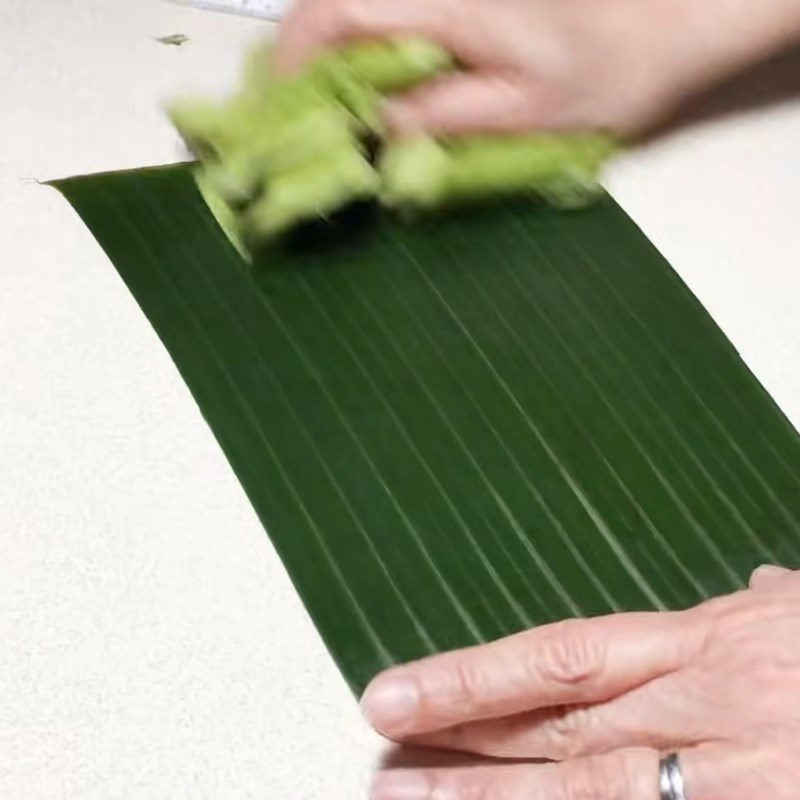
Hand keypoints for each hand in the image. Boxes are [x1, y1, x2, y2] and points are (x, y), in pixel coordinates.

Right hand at [274, 0, 799, 134]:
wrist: (676, 11)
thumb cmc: (612, 67)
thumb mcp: (528, 111)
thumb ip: (445, 115)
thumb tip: (375, 129)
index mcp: (450, 4)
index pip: (341, 14)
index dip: (294, 59)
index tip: (276, 109)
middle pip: (337, 1)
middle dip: (298, 55)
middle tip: (287, 114)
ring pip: (359, 3)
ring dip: (325, 50)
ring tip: (316, 105)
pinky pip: (390, 10)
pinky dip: (362, 42)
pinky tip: (362, 80)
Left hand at [362, 565, 799, 799]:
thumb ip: (773, 606)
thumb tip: (755, 587)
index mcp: (713, 645)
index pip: (557, 658)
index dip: (470, 677)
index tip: (393, 695)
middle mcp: (710, 712)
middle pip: (554, 734)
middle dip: (460, 752)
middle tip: (376, 764)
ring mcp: (741, 783)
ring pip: (590, 796)